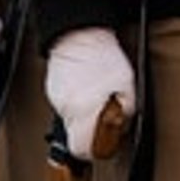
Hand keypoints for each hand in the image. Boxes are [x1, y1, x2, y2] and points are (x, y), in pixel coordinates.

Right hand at [45, 28, 135, 159]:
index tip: (103, 139)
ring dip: (83, 115)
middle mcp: (67, 108)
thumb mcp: (127, 82)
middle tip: (102, 115)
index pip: (81, 148)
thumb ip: (126, 108)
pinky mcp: (52, 90)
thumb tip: (122, 123)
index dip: (94, 148)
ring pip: (70, 121)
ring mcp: (57, 99)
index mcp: (85, 109)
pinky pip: (65, 106)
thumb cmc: (103, 54)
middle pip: (76, 135)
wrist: (80, 33)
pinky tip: (85, 87)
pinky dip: (76, 102)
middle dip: (90, 130)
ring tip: (94, 96)